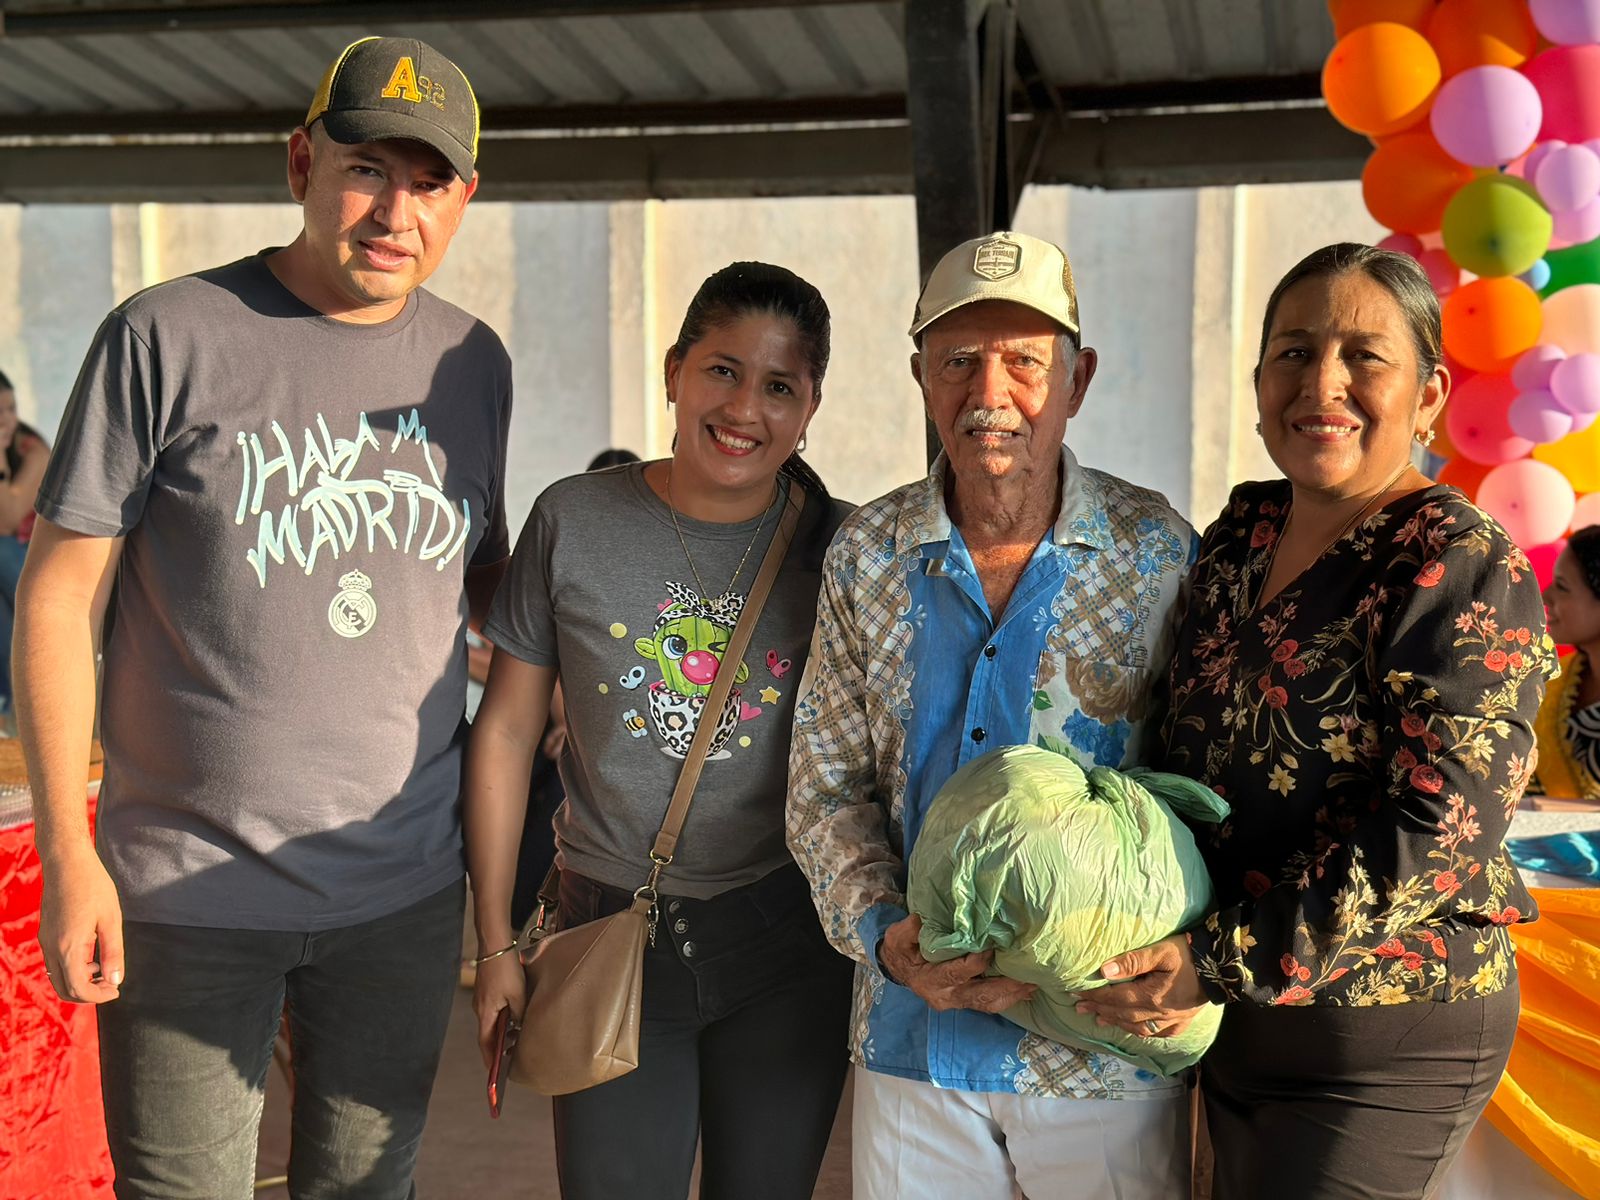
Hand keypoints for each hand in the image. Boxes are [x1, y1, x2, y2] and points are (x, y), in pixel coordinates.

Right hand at [37, 848, 123, 1003]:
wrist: (67, 861)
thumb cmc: (93, 885)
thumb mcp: (111, 919)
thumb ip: (113, 952)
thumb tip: (114, 981)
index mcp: (67, 946)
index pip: (78, 988)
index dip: (98, 996)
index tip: (116, 991)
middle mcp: (51, 947)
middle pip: (63, 988)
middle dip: (87, 994)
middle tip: (111, 985)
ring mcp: (45, 940)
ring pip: (57, 976)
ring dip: (79, 981)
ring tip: (103, 968)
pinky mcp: (46, 933)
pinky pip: (55, 962)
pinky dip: (72, 968)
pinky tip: (92, 955)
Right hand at [473, 951, 525, 1069]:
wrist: (495, 945)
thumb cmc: (505, 969)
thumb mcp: (517, 995)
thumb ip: (518, 1014)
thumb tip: (518, 1027)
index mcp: (485, 1013)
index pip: (485, 1043)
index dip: (490, 1059)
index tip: (494, 1072)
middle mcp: (480, 1008)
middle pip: (488, 1034)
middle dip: (498, 1046)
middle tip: (510, 1057)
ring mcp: (482, 999)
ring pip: (492, 1021)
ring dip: (502, 1030)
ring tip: (516, 1038)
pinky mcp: (486, 990)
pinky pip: (493, 1010)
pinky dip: (502, 1018)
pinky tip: (514, 1016)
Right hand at [879, 914, 1035, 1013]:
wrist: (899, 968)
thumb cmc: (902, 950)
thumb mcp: (898, 938)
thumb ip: (908, 931)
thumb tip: (919, 921)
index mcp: (930, 980)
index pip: (957, 973)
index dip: (976, 962)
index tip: (992, 947)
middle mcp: (946, 996)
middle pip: (980, 995)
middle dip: (1006, 988)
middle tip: (1029, 979)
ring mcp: (957, 1001)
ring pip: (987, 1003)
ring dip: (1011, 996)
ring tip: (1033, 986)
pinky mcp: (965, 1001)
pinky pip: (988, 1004)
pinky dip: (1007, 998)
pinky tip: (1025, 990)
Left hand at [1074, 934, 1209, 1037]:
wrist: (1223, 965)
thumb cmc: (1190, 953)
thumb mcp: (1161, 952)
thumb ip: (1132, 961)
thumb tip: (1104, 971)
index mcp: (1151, 996)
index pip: (1115, 998)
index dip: (1094, 996)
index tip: (1076, 994)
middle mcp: (1159, 1013)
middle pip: (1122, 1014)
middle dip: (1099, 1010)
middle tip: (1079, 1007)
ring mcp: (1172, 1020)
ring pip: (1138, 1026)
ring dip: (1116, 1022)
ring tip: (1100, 1019)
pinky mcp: (1184, 1021)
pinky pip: (1160, 1033)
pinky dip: (1143, 1032)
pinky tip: (1136, 1030)